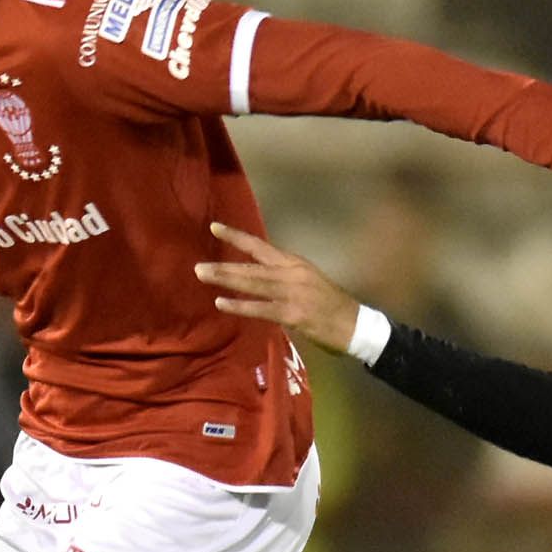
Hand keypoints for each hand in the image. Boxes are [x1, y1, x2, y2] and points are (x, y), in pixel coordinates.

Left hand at [194, 222, 361, 348]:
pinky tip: (222, 302)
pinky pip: (261, 308)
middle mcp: (291, 273)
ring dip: (226, 279)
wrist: (354, 324)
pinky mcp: (293, 313)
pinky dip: (241, 306)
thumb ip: (283, 276)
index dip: (237, 237)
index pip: (260, 246)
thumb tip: (257, 275)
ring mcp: (292, 293)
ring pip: (253, 283)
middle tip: (197, 266)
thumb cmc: (330, 304)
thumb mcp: (307, 280)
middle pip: (251, 265)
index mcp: (294, 263)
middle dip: (224, 265)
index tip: (214, 227)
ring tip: (203, 275)